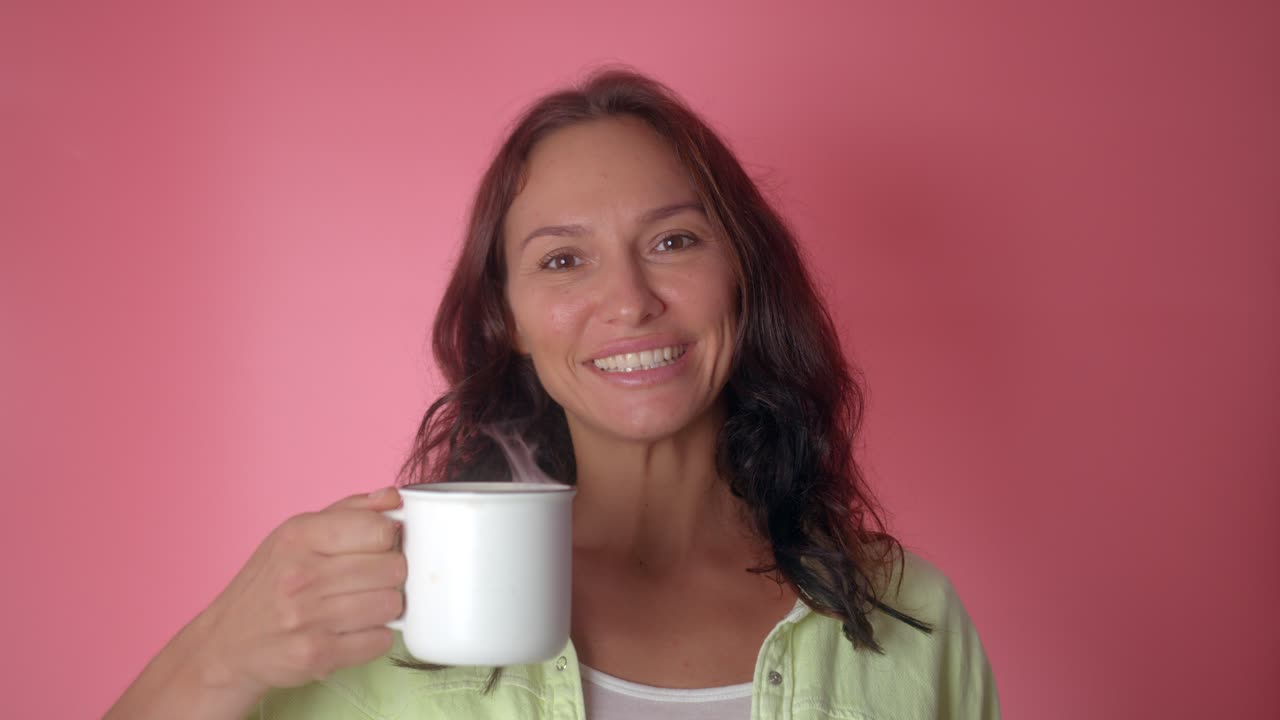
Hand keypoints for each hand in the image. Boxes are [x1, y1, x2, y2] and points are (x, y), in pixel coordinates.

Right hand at [189, 487, 406, 696]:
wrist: (226, 644)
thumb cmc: (268, 583)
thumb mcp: (296, 534)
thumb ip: (350, 511)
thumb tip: (393, 499)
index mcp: (300, 536)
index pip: (380, 530)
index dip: (389, 538)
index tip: (379, 546)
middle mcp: (302, 575)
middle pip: (393, 568)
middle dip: (391, 574)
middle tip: (372, 579)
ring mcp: (308, 618)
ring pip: (391, 605)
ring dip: (385, 606)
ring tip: (363, 604)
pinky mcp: (317, 655)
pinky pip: (380, 640)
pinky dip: (375, 636)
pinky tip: (354, 630)